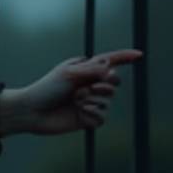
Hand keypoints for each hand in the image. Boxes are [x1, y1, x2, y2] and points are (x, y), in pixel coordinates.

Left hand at [19, 48, 141, 136]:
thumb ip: (92, 70)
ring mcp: (90, 101)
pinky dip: (92, 113)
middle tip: (91, 87)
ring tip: (76, 100)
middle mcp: (90, 84)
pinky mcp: (88, 118)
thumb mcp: (69, 73)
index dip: (125, 57)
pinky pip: (102, 116)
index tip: (139, 55)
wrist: (33, 112)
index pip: (110, 61)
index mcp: (85, 69)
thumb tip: (111, 68)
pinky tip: (79, 112)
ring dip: (92, 99)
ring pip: (108, 100)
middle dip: (106, 84)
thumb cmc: (47, 88)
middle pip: (114, 81)